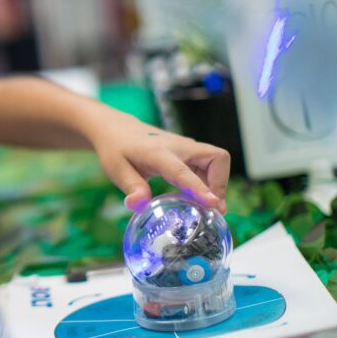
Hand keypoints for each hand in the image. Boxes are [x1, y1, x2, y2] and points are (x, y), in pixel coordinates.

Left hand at [94, 116, 229, 213]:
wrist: (116, 129)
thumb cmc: (116, 150)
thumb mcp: (116, 170)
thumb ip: (131, 187)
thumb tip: (138, 205)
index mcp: (158, 153)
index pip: (183, 172)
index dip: (200, 188)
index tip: (214, 204)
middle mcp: (178, 147)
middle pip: (216, 158)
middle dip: (220, 184)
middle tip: (212, 208)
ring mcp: (186, 147)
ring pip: (216, 161)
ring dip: (216, 184)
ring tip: (206, 207)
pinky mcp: (189, 151)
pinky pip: (209, 165)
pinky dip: (209, 181)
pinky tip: (195, 197)